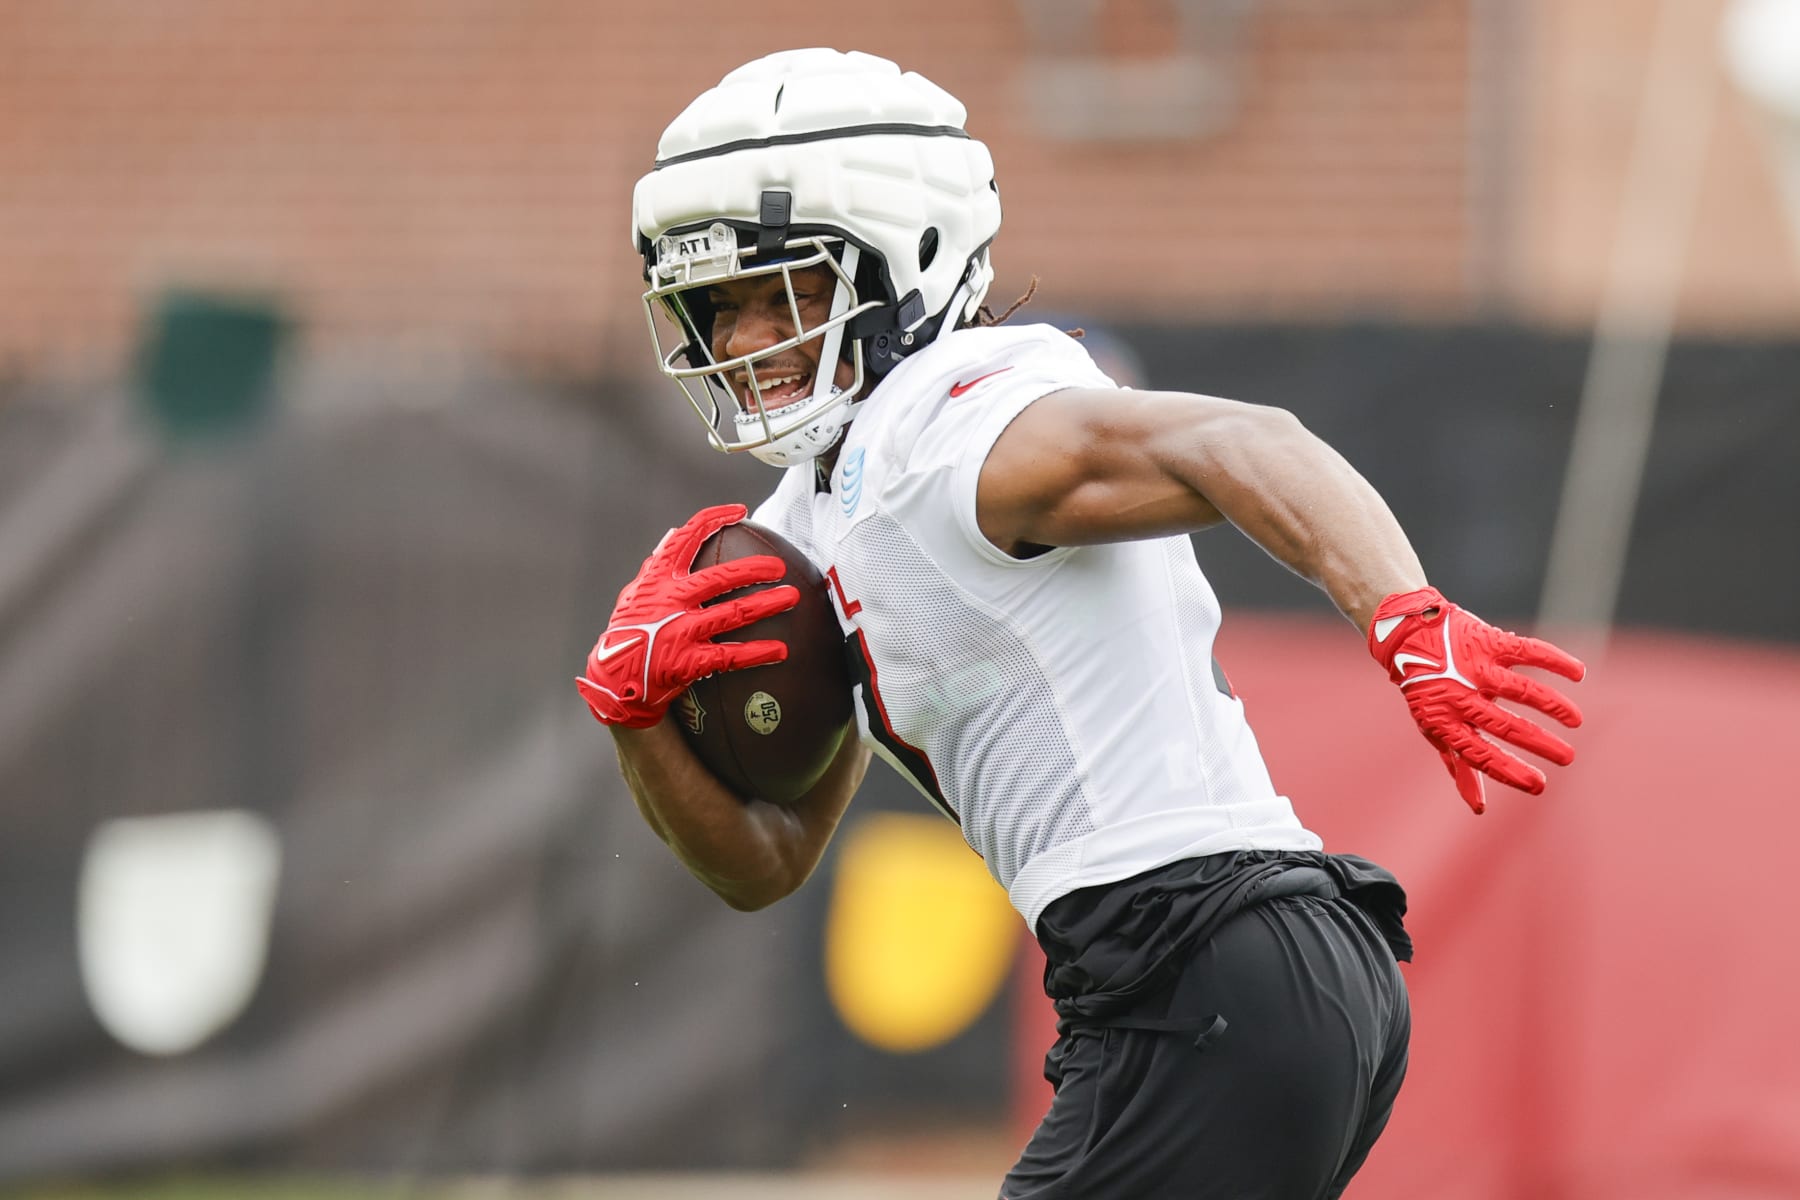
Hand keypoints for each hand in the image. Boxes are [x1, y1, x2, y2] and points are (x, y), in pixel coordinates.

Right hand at [576, 503, 797, 727]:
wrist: (614, 681)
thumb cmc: (627, 633)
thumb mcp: (633, 595)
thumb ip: (655, 566)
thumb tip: (673, 535)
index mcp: (657, 581)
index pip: (684, 540)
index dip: (712, 520)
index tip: (739, 510)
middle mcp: (671, 602)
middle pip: (719, 578)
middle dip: (753, 569)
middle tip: (778, 567)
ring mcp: (680, 632)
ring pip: (732, 613)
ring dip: (766, 605)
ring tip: (791, 597)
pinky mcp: (688, 662)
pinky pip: (730, 655)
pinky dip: (757, 653)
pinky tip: (780, 650)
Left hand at [1368, 586, 1584, 813]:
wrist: (1410, 635)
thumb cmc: (1429, 691)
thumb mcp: (1436, 728)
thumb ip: (1460, 764)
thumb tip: (1479, 808)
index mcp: (1444, 721)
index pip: (1479, 754)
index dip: (1509, 771)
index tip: (1538, 785)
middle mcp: (1458, 695)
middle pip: (1505, 724)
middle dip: (1539, 743)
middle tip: (1567, 757)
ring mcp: (1474, 667)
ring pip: (1520, 689)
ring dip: (1552, 705)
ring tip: (1575, 720)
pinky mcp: (1488, 640)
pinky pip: (1527, 651)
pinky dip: (1555, 661)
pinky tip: (1578, 674)